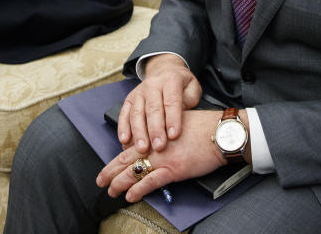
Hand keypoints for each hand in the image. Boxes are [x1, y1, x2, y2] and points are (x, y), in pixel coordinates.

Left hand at [96, 109, 225, 202]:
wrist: (220, 133)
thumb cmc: (204, 128)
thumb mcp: (178, 124)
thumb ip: (164, 133)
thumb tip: (158, 143)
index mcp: (156, 134)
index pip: (131, 147)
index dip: (117, 159)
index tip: (109, 167)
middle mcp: (155, 145)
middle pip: (126, 159)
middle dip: (111, 172)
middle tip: (100, 181)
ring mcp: (163, 158)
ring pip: (134, 171)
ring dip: (119, 183)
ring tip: (111, 192)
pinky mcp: (173, 169)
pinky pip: (151, 181)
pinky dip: (138, 190)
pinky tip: (130, 196)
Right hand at [118, 54, 201, 153]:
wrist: (165, 69)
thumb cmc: (181, 84)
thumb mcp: (193, 87)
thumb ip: (189, 101)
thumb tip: (181, 118)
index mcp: (171, 80)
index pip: (171, 101)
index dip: (173, 119)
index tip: (174, 135)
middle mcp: (152, 84)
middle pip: (153, 109)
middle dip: (155, 130)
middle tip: (159, 147)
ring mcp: (139, 92)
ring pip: (137, 113)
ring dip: (139, 132)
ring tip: (142, 148)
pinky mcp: (129, 99)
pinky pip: (124, 114)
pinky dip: (123, 128)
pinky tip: (125, 140)